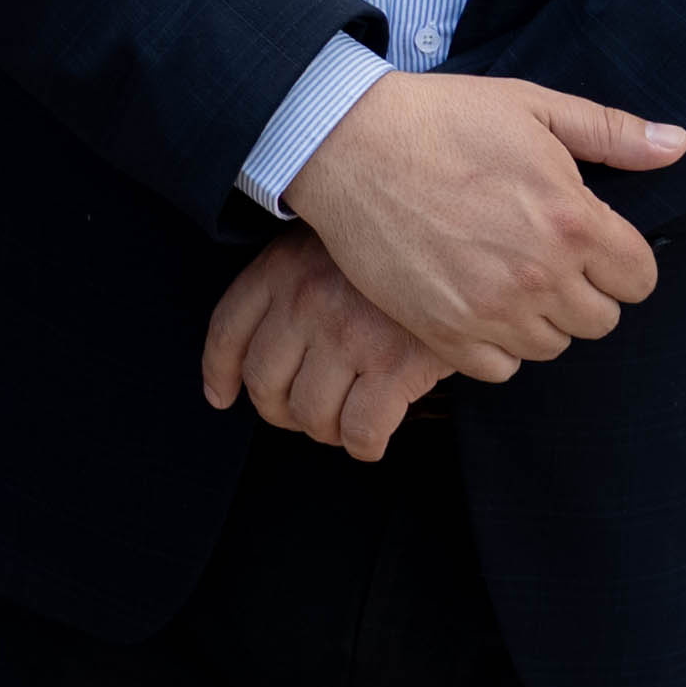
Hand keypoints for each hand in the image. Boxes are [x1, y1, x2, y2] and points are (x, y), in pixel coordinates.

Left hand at [195, 229, 444, 458]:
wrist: (465, 241)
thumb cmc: (399, 245)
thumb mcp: (331, 240)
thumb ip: (294, 281)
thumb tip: (253, 356)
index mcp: (283, 268)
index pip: (228, 330)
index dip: (220, 373)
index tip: (222, 396)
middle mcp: (306, 302)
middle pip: (265, 384)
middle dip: (281, 411)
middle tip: (306, 413)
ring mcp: (349, 335)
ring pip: (310, 415)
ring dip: (326, 431)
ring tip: (345, 422)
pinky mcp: (395, 364)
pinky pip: (360, 431)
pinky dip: (364, 445)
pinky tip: (373, 438)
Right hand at [282, 70, 685, 372]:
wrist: (349, 142)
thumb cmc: (444, 117)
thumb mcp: (534, 107)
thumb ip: (612, 132)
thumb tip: (678, 145)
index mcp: (573, 219)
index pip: (639, 279)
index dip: (620, 261)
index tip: (590, 241)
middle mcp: (540, 274)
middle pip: (601, 321)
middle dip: (583, 290)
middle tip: (545, 256)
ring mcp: (491, 310)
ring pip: (552, 346)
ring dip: (540, 318)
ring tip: (507, 275)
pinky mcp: (443, 332)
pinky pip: (500, 369)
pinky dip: (496, 344)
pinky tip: (478, 302)